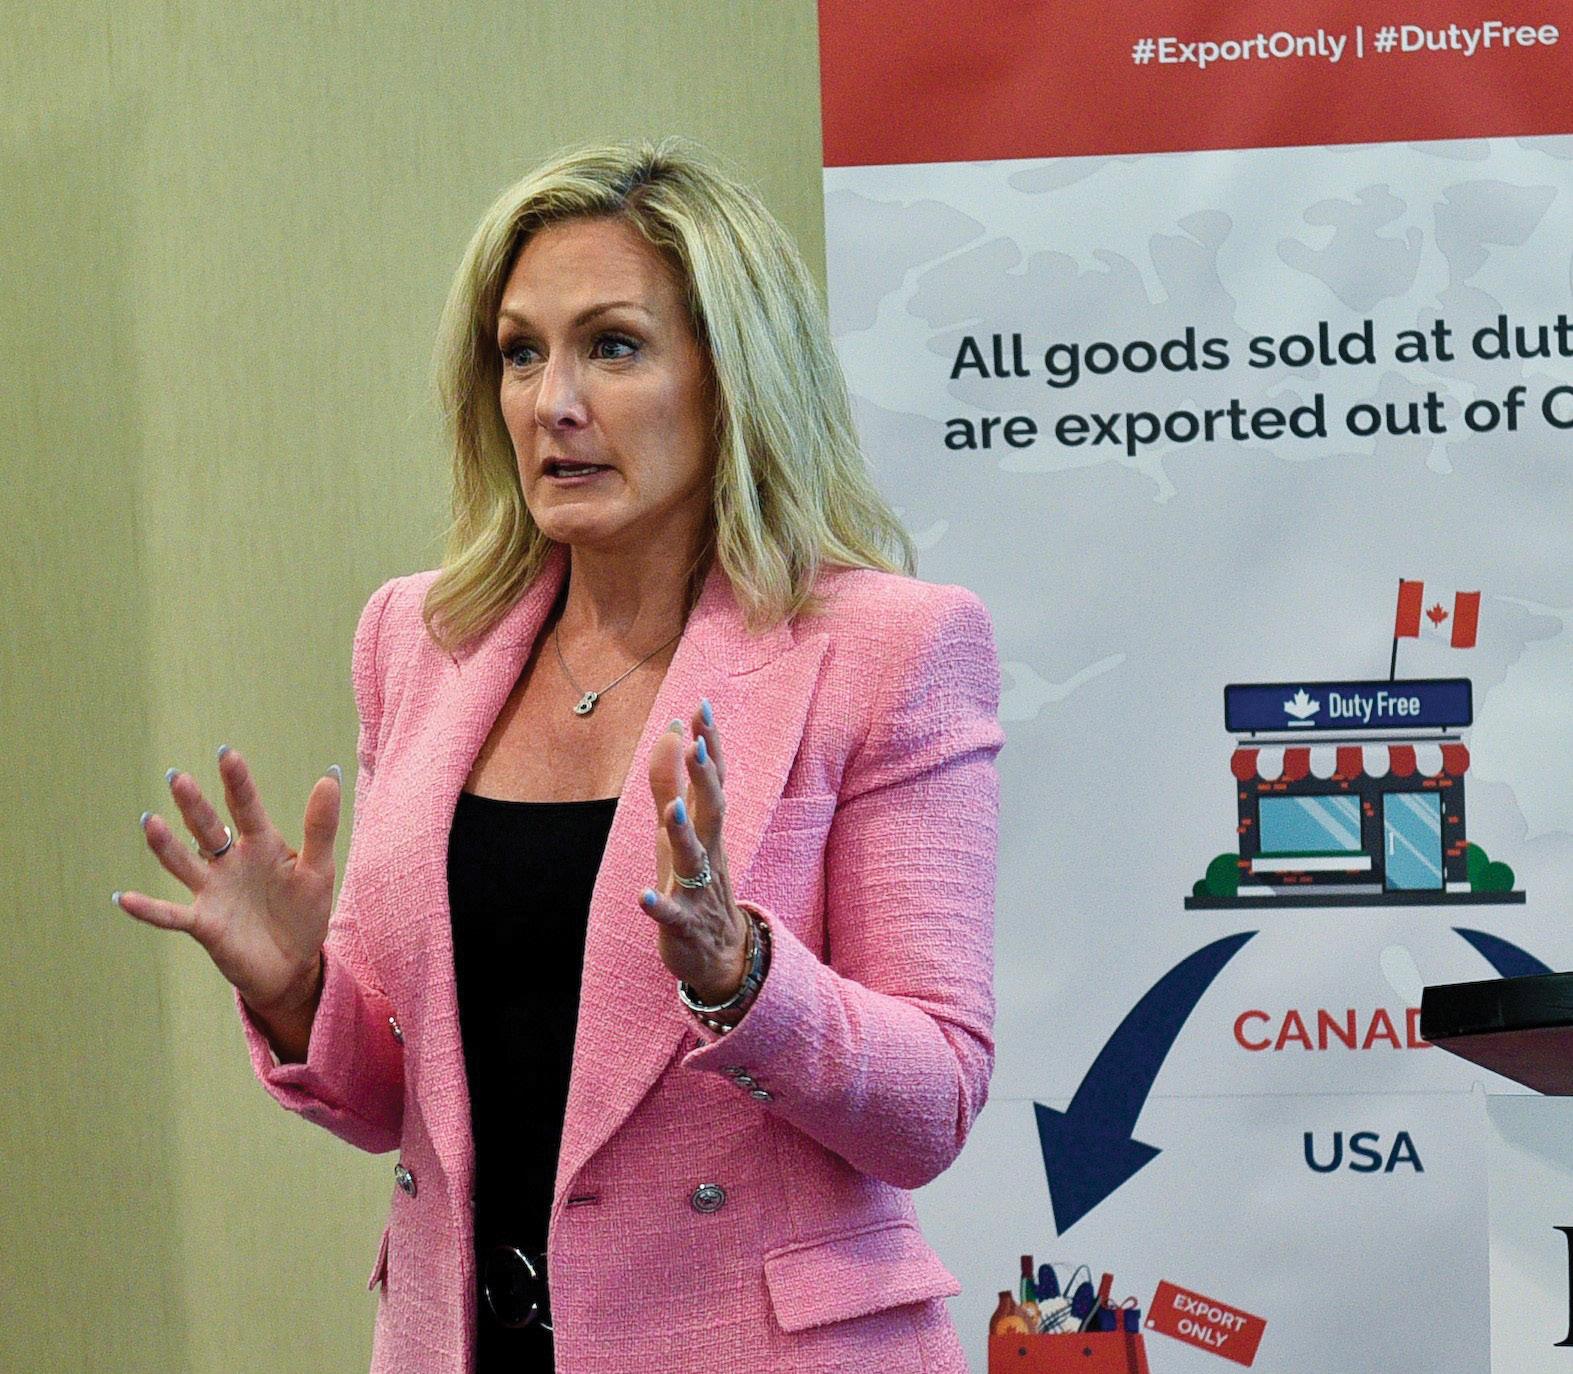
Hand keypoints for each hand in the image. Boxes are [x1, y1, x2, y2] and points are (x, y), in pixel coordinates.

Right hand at [113, 747, 341, 1017]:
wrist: (293, 966)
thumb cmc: (305, 913)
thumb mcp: (318, 869)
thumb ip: (321, 826)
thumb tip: (330, 775)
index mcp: (261, 844)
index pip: (246, 807)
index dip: (237, 782)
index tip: (227, 754)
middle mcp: (230, 862)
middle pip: (207, 828)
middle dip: (194, 805)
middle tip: (177, 778)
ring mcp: (213, 892)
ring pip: (183, 863)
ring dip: (166, 845)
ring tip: (150, 822)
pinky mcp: (204, 924)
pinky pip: (171, 915)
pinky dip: (148, 909)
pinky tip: (123, 898)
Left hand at [642, 699, 749, 1003]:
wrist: (719, 955)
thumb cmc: (696, 881)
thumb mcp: (681, 828)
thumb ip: (671, 780)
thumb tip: (673, 729)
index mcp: (706, 828)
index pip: (712, 780)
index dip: (709, 745)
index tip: (704, 706)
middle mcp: (708, 853)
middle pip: (712, 810)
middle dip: (705, 777)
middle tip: (699, 743)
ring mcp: (697, 889)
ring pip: (694, 858)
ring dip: (683, 833)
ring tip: (671, 810)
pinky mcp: (683, 924)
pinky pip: (672, 915)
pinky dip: (659, 905)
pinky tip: (643, 897)